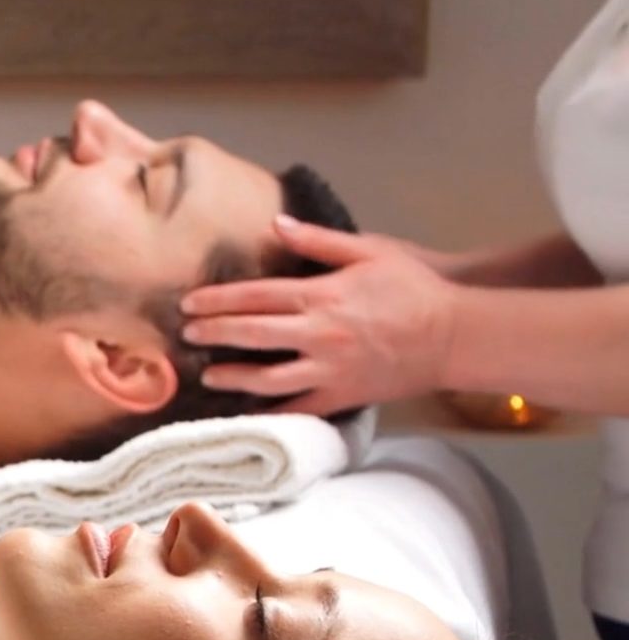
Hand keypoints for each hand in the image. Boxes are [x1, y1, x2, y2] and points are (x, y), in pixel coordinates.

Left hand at [180, 216, 457, 416]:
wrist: (453, 335)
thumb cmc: (414, 288)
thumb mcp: (368, 250)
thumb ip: (318, 240)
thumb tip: (276, 225)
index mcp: (322, 295)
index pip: (256, 297)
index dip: (218, 301)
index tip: (190, 304)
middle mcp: (320, 334)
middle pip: (253, 335)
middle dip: (214, 335)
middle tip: (186, 336)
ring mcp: (331, 369)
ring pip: (269, 379)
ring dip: (234, 378)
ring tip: (211, 377)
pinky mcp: (344, 395)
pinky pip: (300, 409)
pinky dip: (272, 414)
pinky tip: (250, 414)